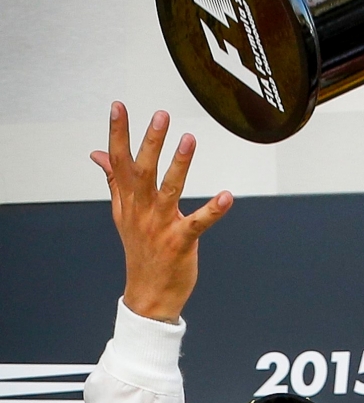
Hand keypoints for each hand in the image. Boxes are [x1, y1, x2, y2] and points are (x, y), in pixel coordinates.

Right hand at [91, 103, 232, 321]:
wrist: (148, 295)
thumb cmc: (140, 251)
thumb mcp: (122, 214)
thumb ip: (114, 180)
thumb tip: (97, 154)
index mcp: (128, 202)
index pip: (119, 162)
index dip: (118, 134)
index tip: (118, 107)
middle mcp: (141, 211)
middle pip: (142, 172)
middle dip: (150, 142)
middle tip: (161, 115)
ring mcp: (160, 227)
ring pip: (169, 191)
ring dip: (179, 165)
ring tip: (189, 139)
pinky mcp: (181, 242)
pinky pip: (198, 223)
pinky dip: (213, 210)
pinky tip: (227, 197)